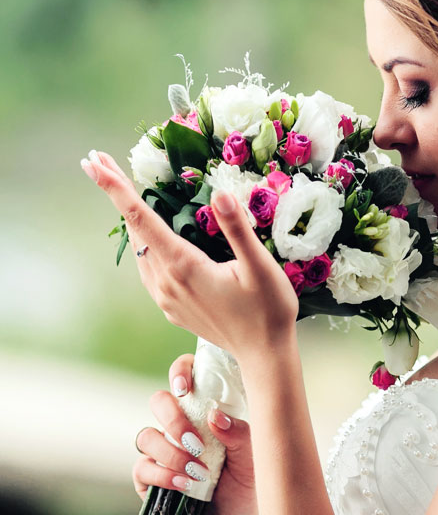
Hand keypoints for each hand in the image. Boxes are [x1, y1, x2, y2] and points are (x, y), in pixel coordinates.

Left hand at [80, 149, 298, 357]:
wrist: (265, 353)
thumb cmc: (269, 309)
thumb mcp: (260, 267)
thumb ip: (237, 230)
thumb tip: (219, 194)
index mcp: (184, 267)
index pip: (141, 219)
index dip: (115, 188)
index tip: (92, 162)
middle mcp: (166, 283)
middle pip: (133, 231)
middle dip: (116, 194)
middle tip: (100, 161)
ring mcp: (167, 299)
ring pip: (139, 251)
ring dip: (129, 221)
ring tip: (124, 193)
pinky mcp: (173, 309)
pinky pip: (149, 270)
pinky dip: (144, 245)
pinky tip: (151, 238)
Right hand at [134, 352, 258, 514]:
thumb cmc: (251, 485)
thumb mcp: (256, 458)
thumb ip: (240, 434)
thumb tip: (214, 416)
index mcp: (206, 412)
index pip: (186, 377)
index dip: (181, 372)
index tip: (186, 387)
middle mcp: (181, 427)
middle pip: (158, 402)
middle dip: (173, 419)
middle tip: (196, 442)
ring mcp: (163, 453)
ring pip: (146, 436)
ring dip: (171, 453)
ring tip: (198, 472)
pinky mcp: (150, 481)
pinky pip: (142, 469)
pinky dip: (163, 476)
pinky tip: (186, 486)